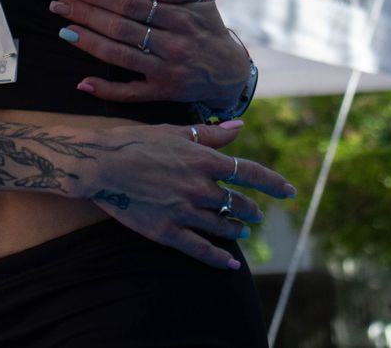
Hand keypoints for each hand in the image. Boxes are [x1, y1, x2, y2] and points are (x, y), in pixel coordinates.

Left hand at [52, 0, 249, 106]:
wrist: (228, 71)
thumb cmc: (207, 28)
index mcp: (179, 17)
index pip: (131, 3)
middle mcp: (171, 43)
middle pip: (120, 27)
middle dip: (85, 14)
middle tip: (58, 4)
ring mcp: (165, 70)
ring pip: (120, 56)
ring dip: (88, 43)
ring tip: (64, 31)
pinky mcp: (162, 93)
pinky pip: (130, 93)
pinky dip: (106, 89)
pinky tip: (83, 83)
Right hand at [84, 120, 295, 269]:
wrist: (100, 164)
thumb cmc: (136, 141)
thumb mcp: (175, 132)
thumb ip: (211, 134)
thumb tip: (240, 127)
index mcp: (204, 160)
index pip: (250, 173)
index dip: (274, 183)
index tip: (289, 191)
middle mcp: (200, 187)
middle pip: (239, 204)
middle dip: (252, 210)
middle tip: (256, 215)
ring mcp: (185, 212)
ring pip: (223, 226)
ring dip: (236, 230)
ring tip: (242, 232)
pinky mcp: (168, 232)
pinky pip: (200, 249)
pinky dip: (218, 258)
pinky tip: (229, 263)